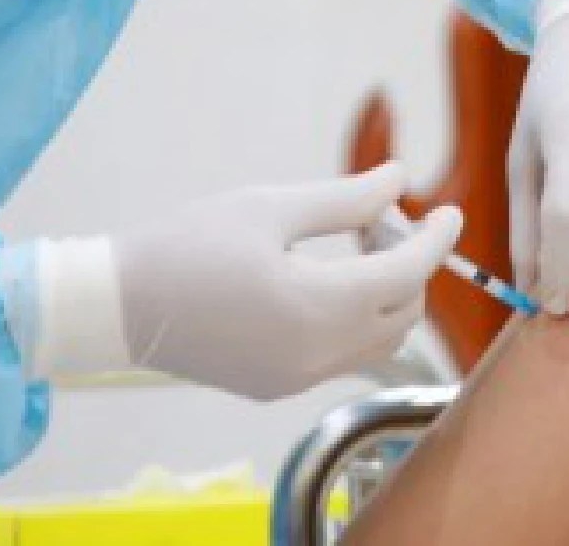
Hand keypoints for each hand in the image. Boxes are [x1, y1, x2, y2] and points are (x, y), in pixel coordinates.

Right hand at [115, 164, 461, 399]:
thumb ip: (346, 199)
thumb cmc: (189, 245)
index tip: (450, 211)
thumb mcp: (271, 208)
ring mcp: (298, 379)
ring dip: (386, 293)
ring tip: (353, 244)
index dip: (437, 239)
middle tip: (376, 218)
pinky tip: (325, 279)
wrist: (118, 307)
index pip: (408, 273)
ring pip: (379, 340)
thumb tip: (399, 181)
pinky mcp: (278, 386)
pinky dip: (355, 317)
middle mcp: (318, 355)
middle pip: (404, 313)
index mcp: (319, 306)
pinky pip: (342, 355)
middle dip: (408, 262)